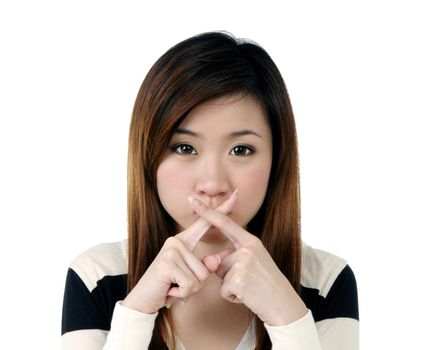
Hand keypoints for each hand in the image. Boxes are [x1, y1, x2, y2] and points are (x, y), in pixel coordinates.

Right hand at [121, 190, 236, 313]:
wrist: (142, 300)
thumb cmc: (168, 286)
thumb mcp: (190, 276)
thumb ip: (205, 265)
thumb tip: (220, 257)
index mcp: (183, 241)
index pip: (205, 223)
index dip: (221, 209)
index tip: (236, 194)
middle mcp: (177, 241)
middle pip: (206, 268)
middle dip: (194, 283)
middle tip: (176, 284)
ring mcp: (171, 251)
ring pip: (200, 277)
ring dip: (188, 289)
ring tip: (172, 286)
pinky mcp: (167, 263)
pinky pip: (190, 284)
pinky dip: (181, 293)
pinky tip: (169, 290)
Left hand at [189, 194, 307, 325]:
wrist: (284, 304)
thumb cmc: (266, 283)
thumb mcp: (251, 263)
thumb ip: (230, 258)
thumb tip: (209, 262)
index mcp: (251, 241)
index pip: (225, 223)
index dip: (207, 211)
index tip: (192, 200)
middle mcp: (247, 249)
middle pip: (220, 260)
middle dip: (228, 274)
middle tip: (250, 281)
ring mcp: (243, 264)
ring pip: (220, 275)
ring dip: (230, 286)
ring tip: (250, 288)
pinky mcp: (239, 281)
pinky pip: (223, 289)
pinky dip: (232, 296)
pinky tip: (247, 296)